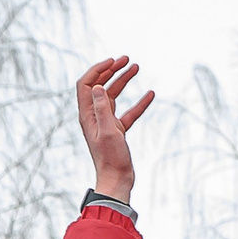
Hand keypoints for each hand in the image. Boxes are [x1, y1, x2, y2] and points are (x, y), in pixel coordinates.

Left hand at [76, 56, 152, 200]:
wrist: (117, 180)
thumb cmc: (111, 159)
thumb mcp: (108, 131)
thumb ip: (102, 108)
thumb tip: (97, 86)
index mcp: (88, 115)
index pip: (86, 85)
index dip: (97, 70)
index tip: (113, 61)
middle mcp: (94, 116)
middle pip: (99, 86)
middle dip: (111, 70)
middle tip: (126, 59)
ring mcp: (106, 123)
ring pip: (113, 96)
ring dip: (123, 81)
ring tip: (136, 67)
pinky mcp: (117, 130)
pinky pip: (128, 112)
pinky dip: (138, 103)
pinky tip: (151, 94)